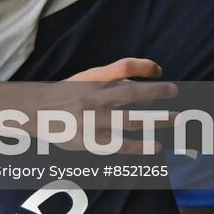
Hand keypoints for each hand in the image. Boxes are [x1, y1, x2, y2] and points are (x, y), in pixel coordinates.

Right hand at [23, 57, 176, 154]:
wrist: (36, 112)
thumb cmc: (69, 94)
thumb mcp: (87, 79)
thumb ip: (114, 81)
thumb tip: (147, 88)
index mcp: (92, 79)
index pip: (122, 67)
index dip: (144, 66)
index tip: (159, 71)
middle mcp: (93, 97)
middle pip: (130, 92)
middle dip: (157, 92)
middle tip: (175, 91)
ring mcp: (92, 120)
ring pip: (130, 120)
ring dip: (156, 119)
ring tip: (177, 119)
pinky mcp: (90, 140)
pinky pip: (120, 145)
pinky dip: (140, 146)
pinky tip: (156, 147)